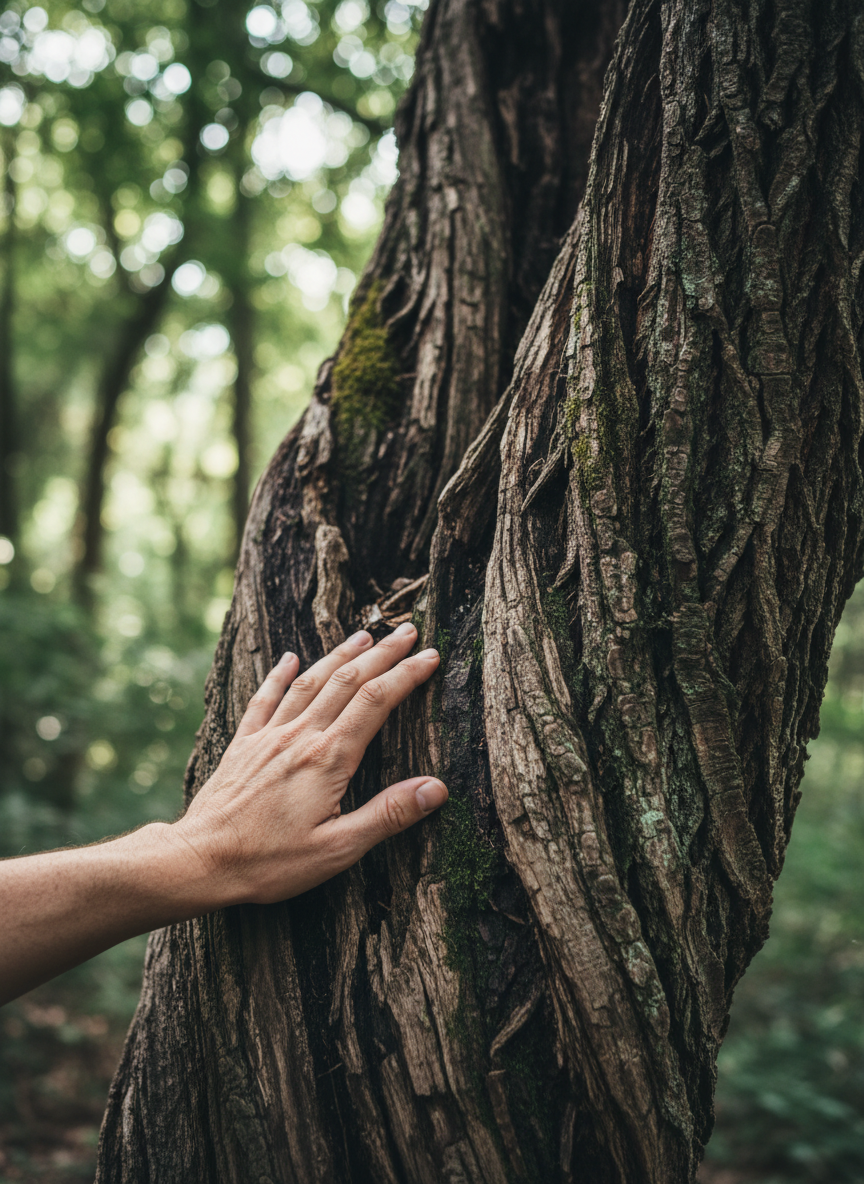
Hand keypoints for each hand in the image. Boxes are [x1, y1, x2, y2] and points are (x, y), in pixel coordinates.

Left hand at [172, 622, 446, 905]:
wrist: (200, 860)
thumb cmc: (269, 861)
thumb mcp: (338, 849)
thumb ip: (388, 815)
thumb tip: (436, 789)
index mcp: (329, 758)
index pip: (377, 701)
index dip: (407, 674)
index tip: (431, 655)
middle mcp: (300, 736)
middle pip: (348, 680)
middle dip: (383, 653)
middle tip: (409, 631)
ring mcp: (269, 737)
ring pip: (311, 682)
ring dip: (340, 654)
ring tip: (364, 634)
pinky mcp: (244, 745)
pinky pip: (264, 699)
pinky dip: (279, 676)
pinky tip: (288, 659)